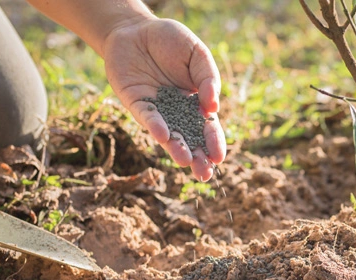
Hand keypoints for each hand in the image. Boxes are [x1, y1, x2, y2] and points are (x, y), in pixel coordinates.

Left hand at [102, 17, 225, 180]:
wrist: (137, 30)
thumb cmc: (171, 41)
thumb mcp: (198, 55)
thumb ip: (208, 78)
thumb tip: (212, 106)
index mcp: (196, 102)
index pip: (208, 127)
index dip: (214, 142)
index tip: (219, 157)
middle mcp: (177, 111)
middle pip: (190, 139)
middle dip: (197, 157)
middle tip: (204, 174)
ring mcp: (157, 110)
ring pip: (168, 134)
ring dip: (176, 149)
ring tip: (185, 162)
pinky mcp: (136, 103)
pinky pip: (147, 117)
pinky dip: (155, 126)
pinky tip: (163, 135)